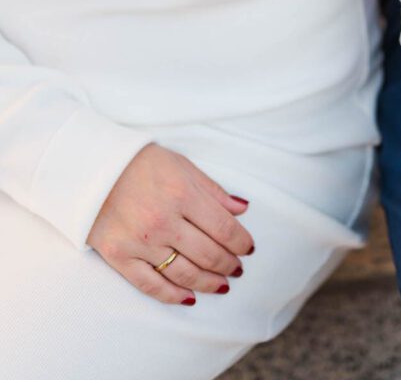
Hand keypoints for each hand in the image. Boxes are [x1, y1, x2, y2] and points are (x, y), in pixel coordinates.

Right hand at [87, 144, 253, 304]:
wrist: (91, 168)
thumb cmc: (141, 163)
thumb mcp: (182, 165)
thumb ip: (213, 190)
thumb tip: (242, 209)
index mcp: (182, 194)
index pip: (223, 228)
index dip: (241, 242)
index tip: (248, 248)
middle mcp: (163, 221)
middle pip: (207, 254)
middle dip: (228, 264)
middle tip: (237, 269)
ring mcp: (141, 242)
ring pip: (184, 273)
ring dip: (208, 283)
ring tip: (222, 285)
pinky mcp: (120, 256)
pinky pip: (151, 285)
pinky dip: (173, 295)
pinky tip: (190, 298)